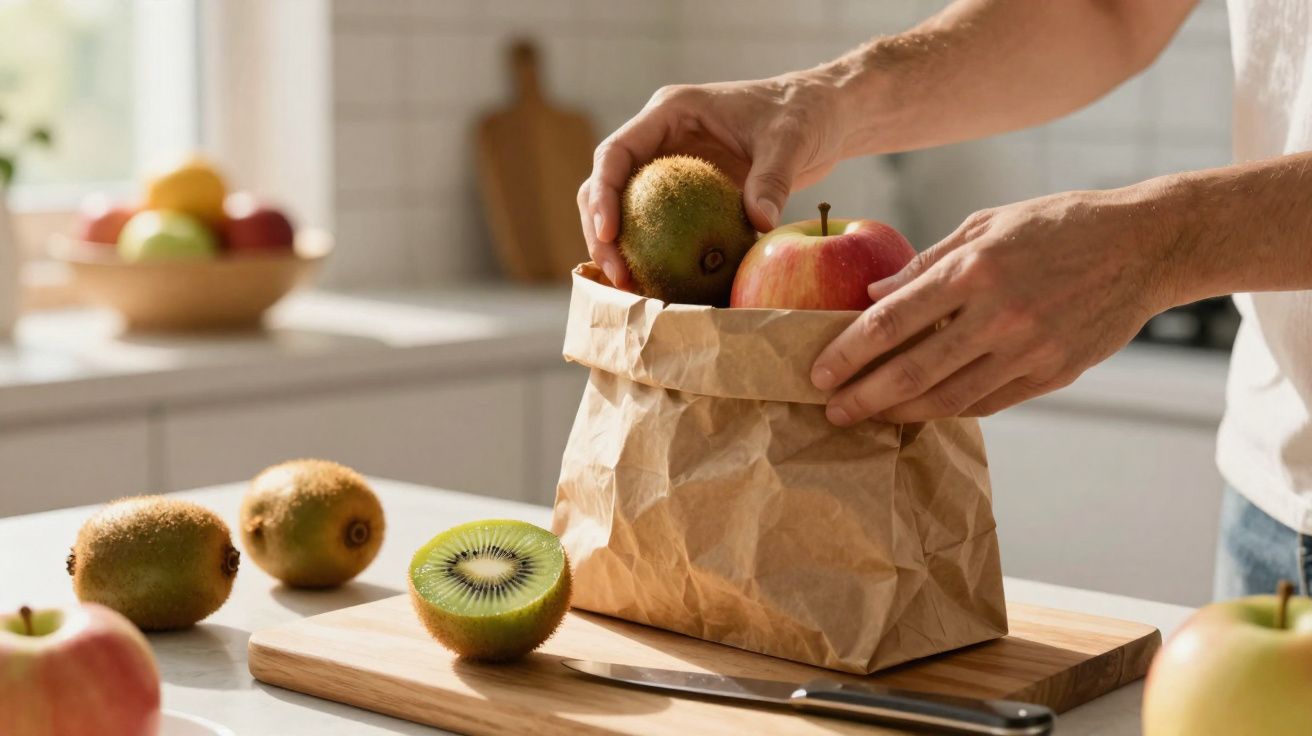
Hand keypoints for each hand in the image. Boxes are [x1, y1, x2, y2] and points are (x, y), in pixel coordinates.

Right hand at [578, 72, 849, 288]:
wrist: (821, 116)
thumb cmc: (802, 114)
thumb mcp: (789, 142)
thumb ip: (772, 179)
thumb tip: (759, 222)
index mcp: (670, 113)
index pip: (616, 153)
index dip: (603, 194)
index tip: (609, 234)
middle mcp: (661, 140)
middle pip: (609, 187)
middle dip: (602, 233)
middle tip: (619, 277)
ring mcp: (672, 168)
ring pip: (627, 211)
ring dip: (621, 250)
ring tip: (632, 290)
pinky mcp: (688, 195)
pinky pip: (661, 227)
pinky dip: (655, 256)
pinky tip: (660, 289)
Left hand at [810, 187, 1178, 424]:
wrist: (1146, 246)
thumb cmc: (1058, 225)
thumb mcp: (988, 223)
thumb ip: (928, 262)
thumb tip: (873, 294)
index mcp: (973, 269)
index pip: (891, 320)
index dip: (848, 351)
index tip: (818, 371)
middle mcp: (998, 314)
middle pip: (911, 371)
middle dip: (863, 396)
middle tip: (829, 411)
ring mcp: (1028, 349)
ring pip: (948, 398)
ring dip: (900, 414)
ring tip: (869, 418)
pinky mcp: (1053, 374)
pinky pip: (988, 403)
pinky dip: (949, 410)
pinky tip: (921, 412)